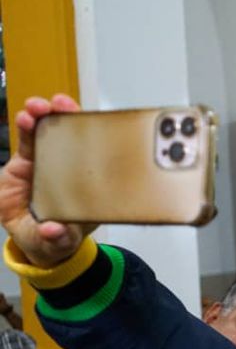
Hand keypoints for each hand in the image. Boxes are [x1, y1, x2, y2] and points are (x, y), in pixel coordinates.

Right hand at [0, 95, 94, 266]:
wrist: (38, 240)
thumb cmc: (60, 237)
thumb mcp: (60, 242)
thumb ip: (58, 238)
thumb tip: (54, 230)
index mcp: (88, 185)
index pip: (98, 155)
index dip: (97, 137)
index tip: (94, 124)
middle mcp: (72, 169)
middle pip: (74, 136)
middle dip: (69, 116)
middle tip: (62, 105)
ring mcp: (49, 162)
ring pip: (49, 133)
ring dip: (43, 116)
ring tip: (37, 108)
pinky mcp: (27, 162)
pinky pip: (28, 140)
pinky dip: (27, 126)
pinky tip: (24, 117)